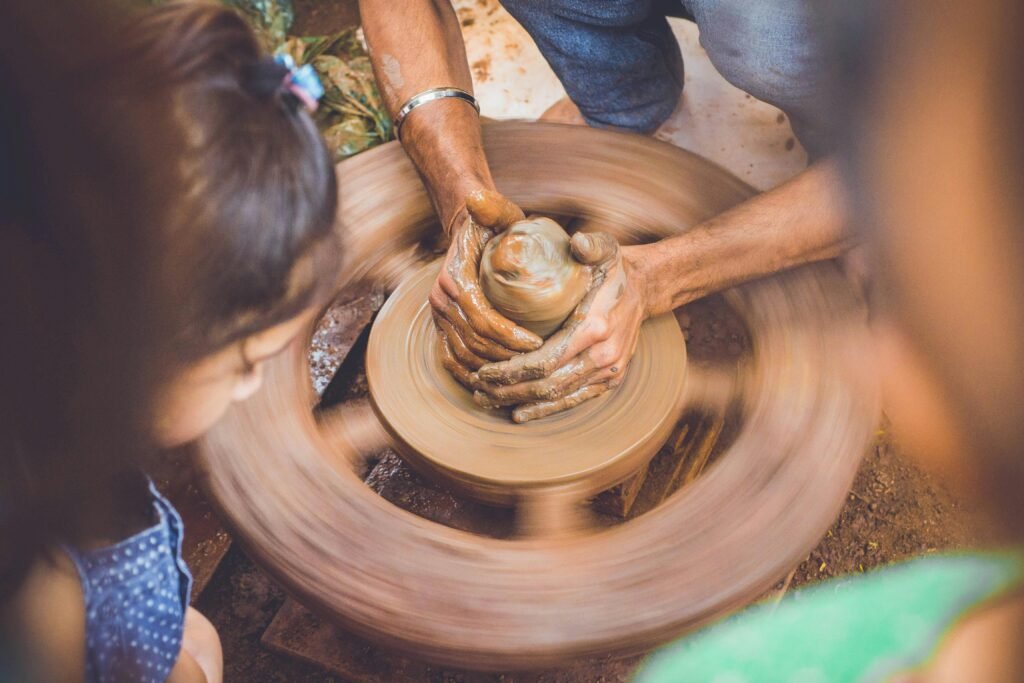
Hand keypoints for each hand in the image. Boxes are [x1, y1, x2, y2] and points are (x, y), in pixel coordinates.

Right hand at [430, 190, 543, 387]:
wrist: (467, 231)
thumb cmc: (491, 224)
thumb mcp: (497, 212)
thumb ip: (493, 207)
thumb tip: (477, 197)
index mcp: (453, 279)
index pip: (482, 318)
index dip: (509, 336)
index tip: (538, 343)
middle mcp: (440, 300)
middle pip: (474, 343)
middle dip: (506, 358)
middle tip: (538, 363)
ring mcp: (438, 316)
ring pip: (463, 356)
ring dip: (492, 369)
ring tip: (523, 374)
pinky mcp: (441, 327)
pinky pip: (451, 360)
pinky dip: (470, 375)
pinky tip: (494, 384)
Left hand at [472, 234, 649, 421]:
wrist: (645, 289)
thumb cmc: (615, 268)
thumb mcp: (605, 248)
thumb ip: (590, 245)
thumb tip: (577, 241)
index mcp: (595, 327)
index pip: (546, 360)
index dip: (512, 371)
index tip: (484, 370)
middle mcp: (603, 356)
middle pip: (547, 384)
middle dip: (509, 390)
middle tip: (477, 389)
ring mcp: (608, 372)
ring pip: (558, 396)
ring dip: (521, 402)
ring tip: (489, 399)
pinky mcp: (609, 380)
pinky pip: (574, 400)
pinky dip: (546, 409)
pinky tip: (520, 413)